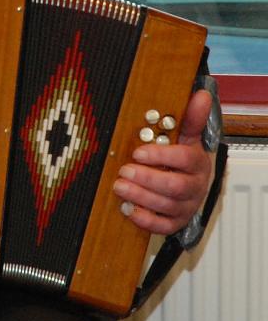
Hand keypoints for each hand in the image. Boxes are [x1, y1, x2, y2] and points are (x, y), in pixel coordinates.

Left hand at [113, 89, 213, 234]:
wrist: (188, 182)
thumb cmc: (181, 156)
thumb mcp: (185, 135)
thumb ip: (190, 117)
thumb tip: (201, 95)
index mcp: (196, 162)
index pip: (183, 159)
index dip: (160, 156)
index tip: (137, 151)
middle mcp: (194, 186)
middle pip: (174, 186)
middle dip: (146, 179)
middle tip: (123, 171)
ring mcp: (186, 206)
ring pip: (166, 206)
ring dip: (140, 196)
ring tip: (119, 186)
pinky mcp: (176, 222)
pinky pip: (162, 226)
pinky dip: (145, 219)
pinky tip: (127, 209)